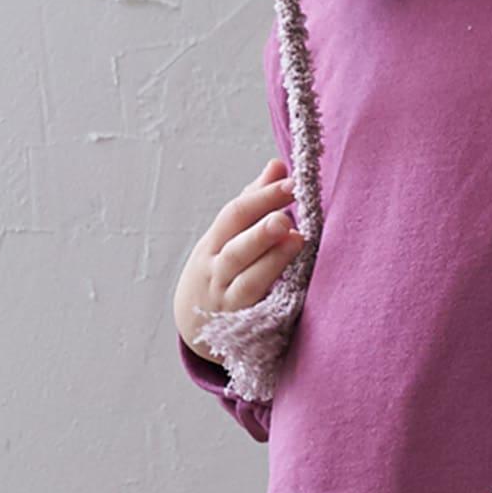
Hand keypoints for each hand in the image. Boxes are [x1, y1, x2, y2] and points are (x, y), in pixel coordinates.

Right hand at [174, 157, 304, 361]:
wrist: (195, 327)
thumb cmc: (220, 270)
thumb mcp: (228, 237)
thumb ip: (255, 202)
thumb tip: (277, 165)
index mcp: (213, 244)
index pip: (234, 216)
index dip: (262, 198)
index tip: (290, 181)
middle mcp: (216, 271)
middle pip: (236, 249)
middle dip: (261, 231)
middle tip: (285, 215)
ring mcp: (228, 300)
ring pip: (248, 281)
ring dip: (273, 260)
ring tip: (296, 239)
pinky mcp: (243, 324)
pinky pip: (258, 309)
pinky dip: (274, 294)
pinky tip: (294, 280)